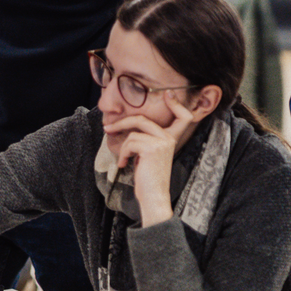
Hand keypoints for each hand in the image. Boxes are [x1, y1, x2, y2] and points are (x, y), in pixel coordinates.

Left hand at [102, 91, 198, 225]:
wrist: (153, 196)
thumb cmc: (148, 178)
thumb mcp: (148, 155)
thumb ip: (145, 139)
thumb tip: (125, 127)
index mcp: (171, 138)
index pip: (182, 117)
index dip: (176, 104)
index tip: (168, 94)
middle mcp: (170, 138)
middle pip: (142, 119)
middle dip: (122, 122)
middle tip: (108, 128)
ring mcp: (162, 142)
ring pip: (133, 133)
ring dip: (123, 147)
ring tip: (124, 160)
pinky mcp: (152, 148)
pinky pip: (130, 143)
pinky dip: (123, 154)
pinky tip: (124, 164)